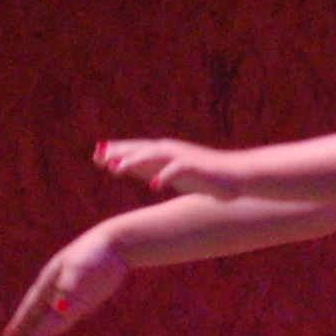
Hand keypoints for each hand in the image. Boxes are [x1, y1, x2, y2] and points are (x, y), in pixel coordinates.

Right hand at [4, 226, 129, 335]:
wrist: (112, 244)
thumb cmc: (93, 252)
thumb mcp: (81, 266)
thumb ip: (69, 284)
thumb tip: (59, 306)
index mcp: (48, 284)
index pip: (33, 312)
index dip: (21, 327)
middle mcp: (53, 293)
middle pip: (36, 322)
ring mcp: (67, 298)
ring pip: (48, 323)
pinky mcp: (82, 302)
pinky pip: (64, 319)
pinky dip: (51, 329)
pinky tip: (45, 335)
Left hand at [96, 138, 243, 198]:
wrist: (238, 175)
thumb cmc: (203, 176)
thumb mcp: (169, 173)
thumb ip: (145, 169)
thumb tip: (118, 167)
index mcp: (164, 153)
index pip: (136, 149)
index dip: (116, 151)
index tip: (96, 155)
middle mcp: (171, 151)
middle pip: (141, 148)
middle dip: (120, 152)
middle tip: (99, 157)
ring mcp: (184, 157)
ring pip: (155, 155)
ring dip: (135, 161)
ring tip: (117, 169)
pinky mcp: (197, 167)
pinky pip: (178, 170)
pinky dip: (165, 176)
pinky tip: (153, 186)